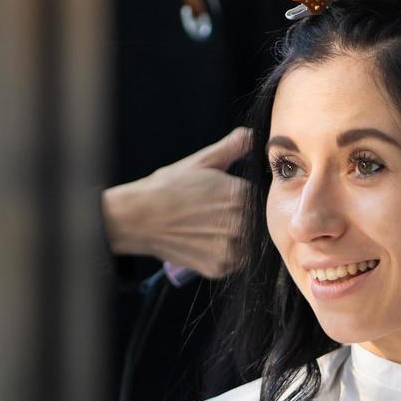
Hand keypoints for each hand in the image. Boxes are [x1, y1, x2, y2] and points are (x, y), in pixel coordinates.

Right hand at [102, 127, 251, 278]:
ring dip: (237, 240)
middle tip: (217, 216)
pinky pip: (234, 263)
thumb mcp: (202, 161)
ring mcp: (231, 248)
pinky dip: (224, 255)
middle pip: (258, 225)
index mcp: (243, 194)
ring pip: (248, 246)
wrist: (138, 217)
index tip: (231, 201)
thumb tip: (252, 134)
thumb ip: (233, 146)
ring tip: (211, 230)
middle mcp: (242, 223)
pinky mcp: (220, 266)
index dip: (248, 200)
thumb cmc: (168, 187)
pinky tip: (205, 242)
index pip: (262, 201)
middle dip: (243, 221)